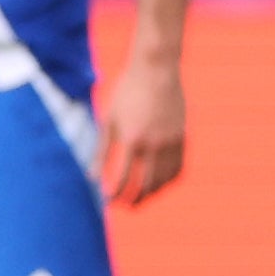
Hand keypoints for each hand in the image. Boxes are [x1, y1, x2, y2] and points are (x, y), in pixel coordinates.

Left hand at [96, 55, 187, 205]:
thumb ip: (101, 151)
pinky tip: (159, 183)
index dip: (115, 195)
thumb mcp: (109, 120)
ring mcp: (171, 142)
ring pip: (165, 180)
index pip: (124, 180)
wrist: (156, 69)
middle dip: (135, 200)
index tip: (108, 201)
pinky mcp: (182, 137)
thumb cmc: (127, 92)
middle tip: (126, 206)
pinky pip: (178, 167)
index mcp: (132, 140)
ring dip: (152, 192)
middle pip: (146, 185)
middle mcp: (154, 145)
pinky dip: (169, 180)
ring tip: (142, 197)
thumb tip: (92, 177)